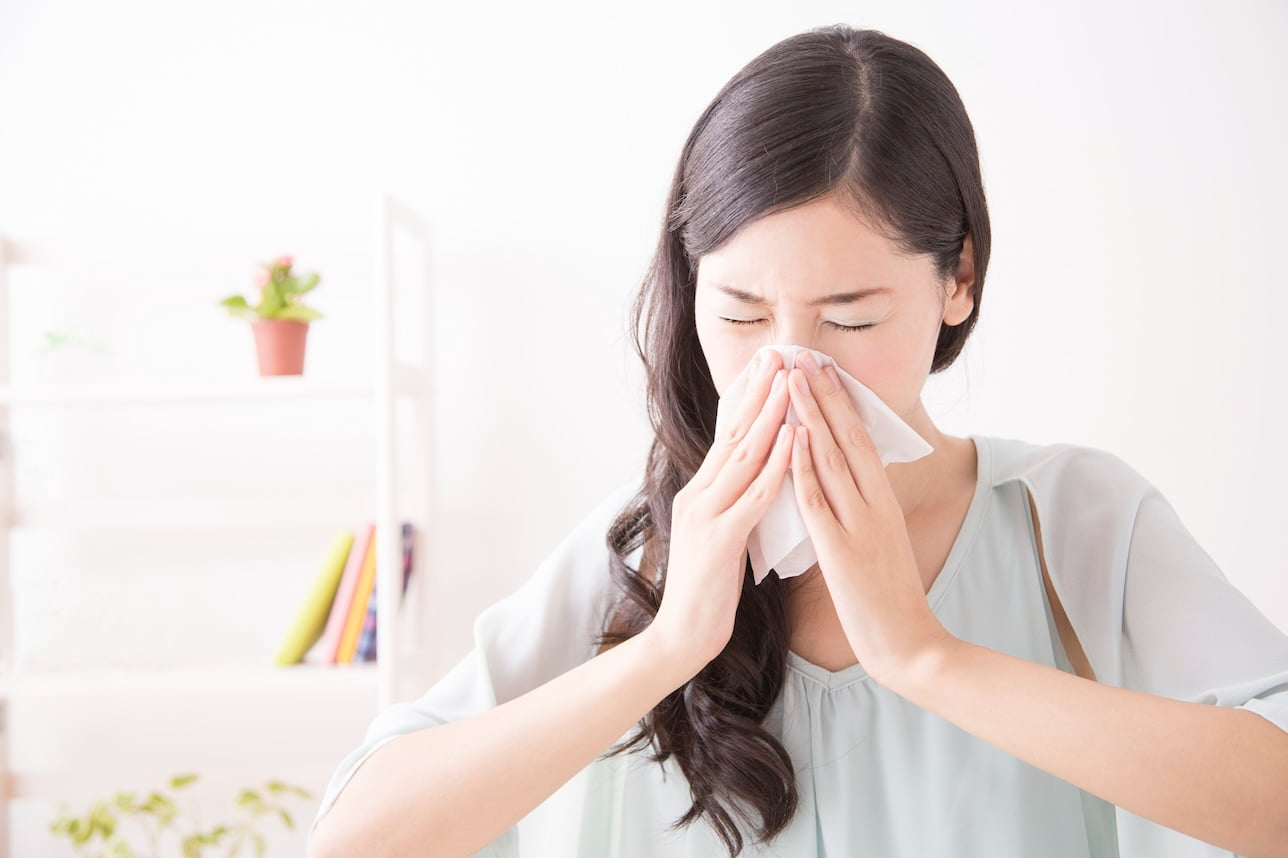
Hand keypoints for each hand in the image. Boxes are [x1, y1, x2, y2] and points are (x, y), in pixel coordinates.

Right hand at [648, 350, 795, 672]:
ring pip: (743, 456)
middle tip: (781, 354)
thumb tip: (757, 479)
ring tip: (790, 381)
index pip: (728, 437)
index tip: (770, 366)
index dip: (749, 400)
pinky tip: (793, 440)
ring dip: (769, 415)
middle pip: (733, 434)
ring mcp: (705, 516)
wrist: (681, 639)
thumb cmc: (707, 592)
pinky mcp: (718, 540)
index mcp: (701, 494)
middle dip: (759, 392)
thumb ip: (734, 504)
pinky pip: (753, 496)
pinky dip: (775, 465)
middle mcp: (698, 495)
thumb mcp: (720, 537)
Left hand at [784, 351, 953, 685]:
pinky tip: (792, 441)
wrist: (910, 645)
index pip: (860, 440)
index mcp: (883, 501)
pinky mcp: (843, 551)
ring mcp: (861, 525)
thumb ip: (861, 509)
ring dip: (812, 417)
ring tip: (794, 381)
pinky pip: (820, 502)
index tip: (820, 370)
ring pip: (834, 460)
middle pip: (849, 438)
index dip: (839, 403)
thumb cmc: (888, 597)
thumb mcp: (879, 540)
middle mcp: (876, 504)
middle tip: (804, 357)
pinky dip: (805, 468)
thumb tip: (841, 482)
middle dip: (825, 395)